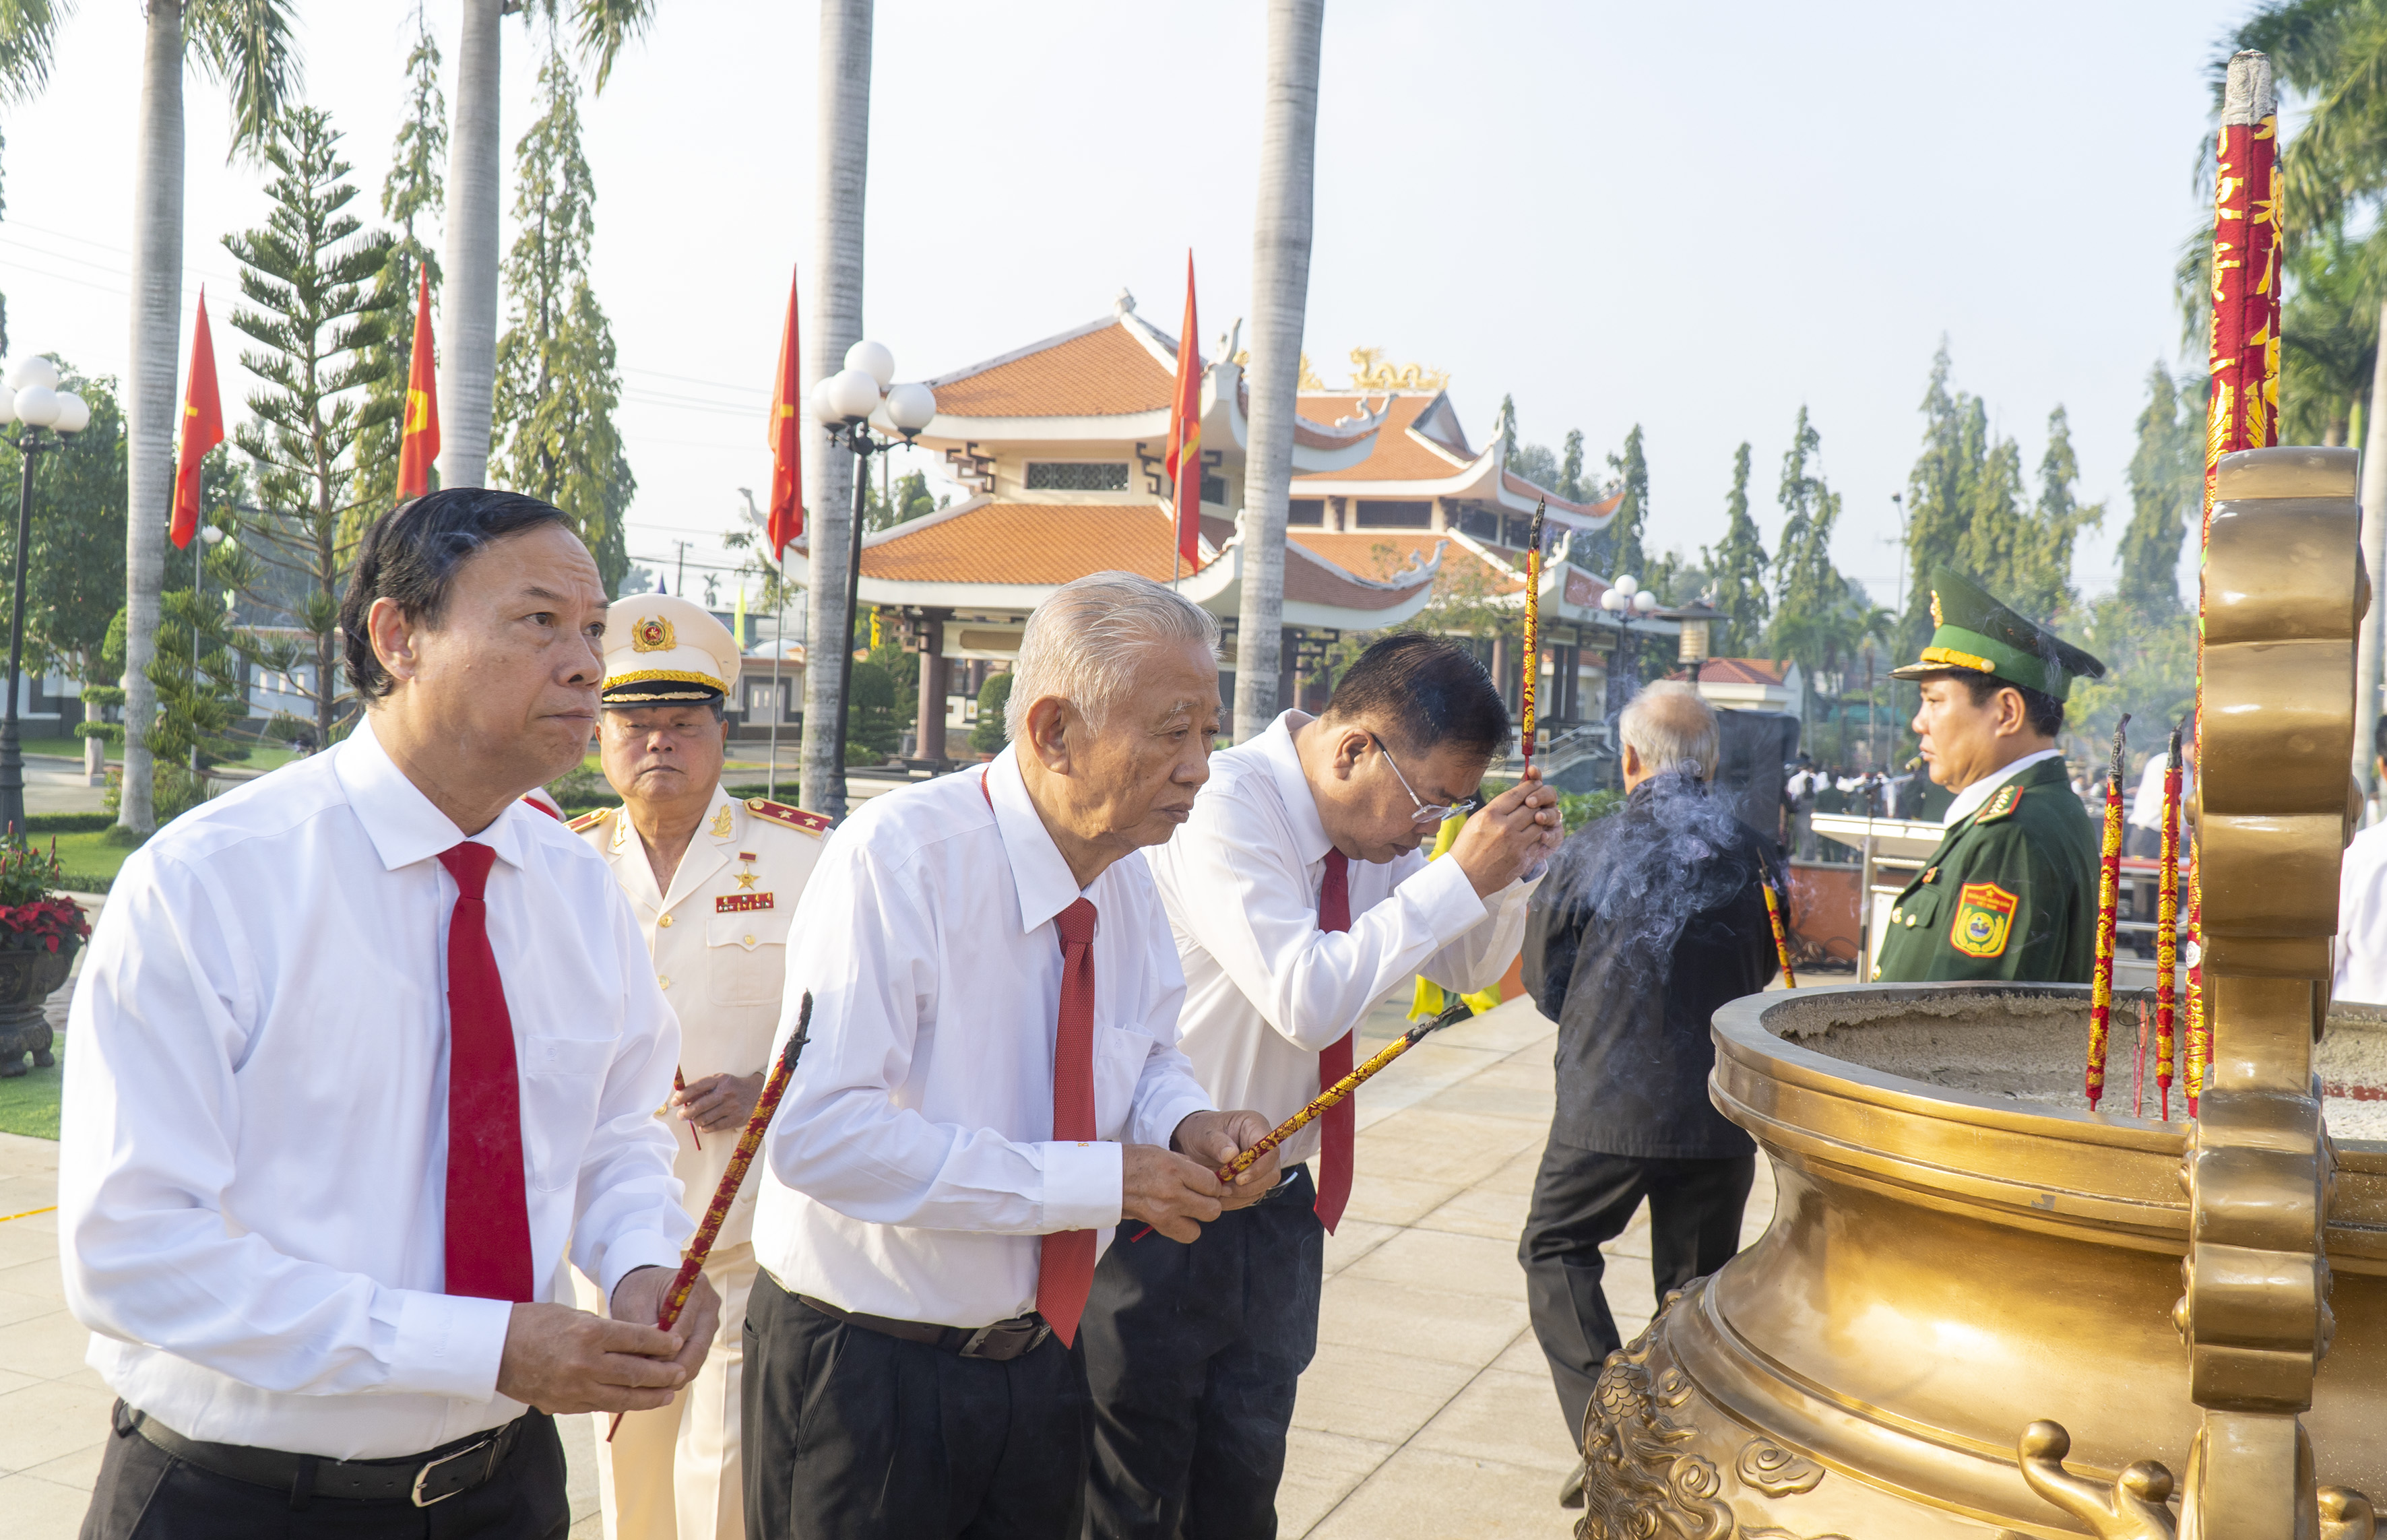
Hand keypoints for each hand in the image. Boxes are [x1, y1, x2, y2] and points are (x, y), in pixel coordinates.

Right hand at [492, 1265, 718, 1414]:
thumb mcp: (574, 1315)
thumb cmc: (534, 1323)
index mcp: (588, 1334)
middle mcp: (585, 1364)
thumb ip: (606, 1331)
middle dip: (663, 1374)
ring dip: (649, 1397)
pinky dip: (621, 1403)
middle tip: (680, 1373)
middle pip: (636, 1372)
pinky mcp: (564, 1405)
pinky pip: (600, 1406)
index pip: (637, 1339)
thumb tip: (639, 1341)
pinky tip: (635, 1400)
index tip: (676, 1344)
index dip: (661, 1343)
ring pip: (622, 1397)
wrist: (493, 1349)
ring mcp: (574, 1388)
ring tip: (667, 1394)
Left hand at [673, 1071, 764, 1133]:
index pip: (696, 1087)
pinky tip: (704, 1125)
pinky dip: (705, 1127)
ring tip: (694, 1120)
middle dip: (685, 1113)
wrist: (757, 1093)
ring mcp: (731, 1107)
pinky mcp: (735, 1119)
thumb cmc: (733, 1087)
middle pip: (698, 1106)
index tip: (675, 1101)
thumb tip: (683, 1098)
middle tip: (681, 1115)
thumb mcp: (720, 1081)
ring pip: (704, 1118)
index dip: (682, 1095)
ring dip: (695, 1121)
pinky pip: (713, 1127)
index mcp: (720, 1080)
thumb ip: (703, 1088)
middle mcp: (726, 1093)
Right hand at [1121, 1142, 1229, 1242]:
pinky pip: (1185, 1234)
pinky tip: (1179, 1216)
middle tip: (1203, 1197)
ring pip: (1200, 1226)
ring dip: (1198, 1218)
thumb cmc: (1135, 1161)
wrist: (1107, 1178)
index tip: (1209, 1184)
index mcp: (1175, 1169)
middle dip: (1211, 1203)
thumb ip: (1189, 1166)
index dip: (1214, 1186)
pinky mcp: (1158, 1225)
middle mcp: (1172, 1192)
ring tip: (1190, 1208)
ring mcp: (1165, 1212)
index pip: (1212, 1185)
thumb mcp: (1164, 1153)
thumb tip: (1211, 1179)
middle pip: (1212, 1209)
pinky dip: (1185, 1228)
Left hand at [1171, 1109, 1281, 1209]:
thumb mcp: (1202, 1133)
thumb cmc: (1200, 1131)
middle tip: (1225, 1190)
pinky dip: (1235, 1200)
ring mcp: (1259, 1165)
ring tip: (1217, 1193)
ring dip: (1240, 1195)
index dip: (1258, 1168)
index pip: (1269, 1151)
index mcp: (1255, 1127)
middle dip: (1249, 1186)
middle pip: (1271, 1173)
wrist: (1193, 1141)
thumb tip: (1231, 1155)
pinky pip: (1250, 1196)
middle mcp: (1262, 1147)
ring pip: (1261, 1188)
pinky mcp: (1252, 1180)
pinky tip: (1219, 1197)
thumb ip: (1215, 1142)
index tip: (1238, 1179)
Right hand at [1450, 766, 1564, 896]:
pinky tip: (1531, 836)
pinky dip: (1536, 837)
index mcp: (1490, 815)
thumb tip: (1516, 797)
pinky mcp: (1522, 857)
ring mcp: (1515, 843)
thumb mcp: (1476, 821)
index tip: (1535, 782)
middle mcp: (1504, 827)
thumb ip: (1496, 809)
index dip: (1529, 786)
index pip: (1516, 794)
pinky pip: (1537, 841)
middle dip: (1537, 803)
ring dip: (1538, 821)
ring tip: (1534, 820)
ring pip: (1538, 824)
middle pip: (1531, 807)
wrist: (1465, 877)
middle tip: (1538, 801)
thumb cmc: (1467, 847)